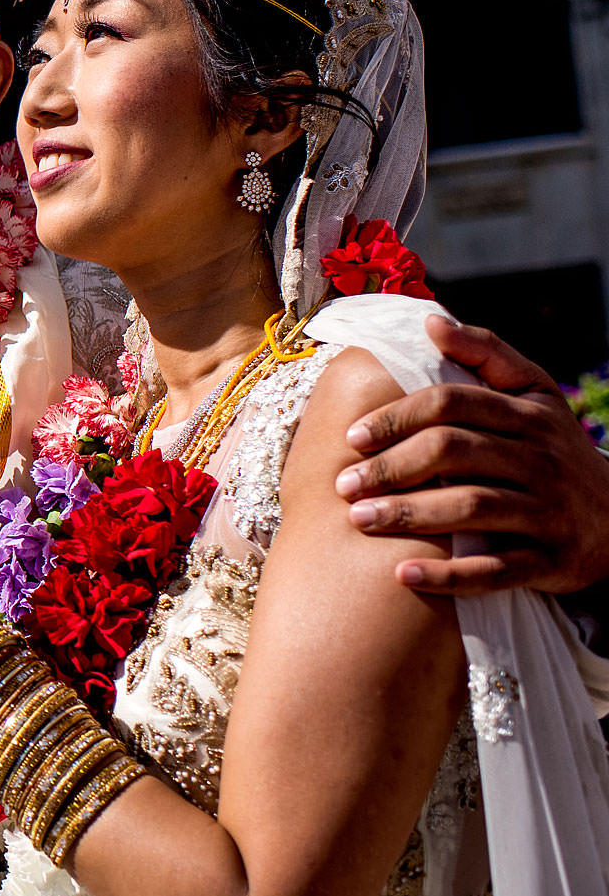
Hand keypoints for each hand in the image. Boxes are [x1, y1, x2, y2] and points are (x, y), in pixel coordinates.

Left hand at [338, 312, 608, 595]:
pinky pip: (497, 569)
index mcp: (528, 415)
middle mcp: (541, 459)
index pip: (454, 403)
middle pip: (456, 453)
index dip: (399, 417)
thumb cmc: (552, 448)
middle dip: (392, 467)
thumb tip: (430, 321)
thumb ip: (485, 354)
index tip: (352, 435)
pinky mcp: (552, 560)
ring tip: (358, 519)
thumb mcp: (535, 393)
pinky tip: (401, 574)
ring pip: (473, 508)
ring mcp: (548, 511)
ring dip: (410, 515)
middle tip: (343, 483)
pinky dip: (449, 575)